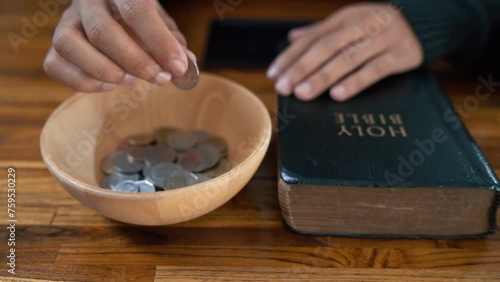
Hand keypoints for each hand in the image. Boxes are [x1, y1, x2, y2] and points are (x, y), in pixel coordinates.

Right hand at [44, 0, 194, 91]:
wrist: (113, 5)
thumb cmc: (141, 17)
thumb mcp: (162, 23)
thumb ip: (172, 43)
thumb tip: (186, 66)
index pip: (135, 9)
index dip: (158, 42)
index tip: (177, 67)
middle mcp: (88, 0)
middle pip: (102, 31)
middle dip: (136, 62)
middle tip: (160, 79)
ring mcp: (67, 19)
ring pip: (68, 44)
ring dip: (103, 70)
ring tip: (130, 80)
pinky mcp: (56, 42)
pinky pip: (54, 63)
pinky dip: (81, 81)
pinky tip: (108, 85)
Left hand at [267, 3, 422, 101]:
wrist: (424, 24)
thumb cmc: (378, 28)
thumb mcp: (350, 23)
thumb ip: (321, 31)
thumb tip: (291, 38)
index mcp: (346, 16)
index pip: (312, 38)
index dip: (291, 56)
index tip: (274, 74)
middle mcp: (363, 24)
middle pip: (326, 47)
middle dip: (301, 68)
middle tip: (284, 87)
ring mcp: (384, 38)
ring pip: (348, 58)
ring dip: (323, 77)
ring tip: (304, 93)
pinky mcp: (401, 54)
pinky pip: (375, 69)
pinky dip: (355, 82)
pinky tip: (337, 95)